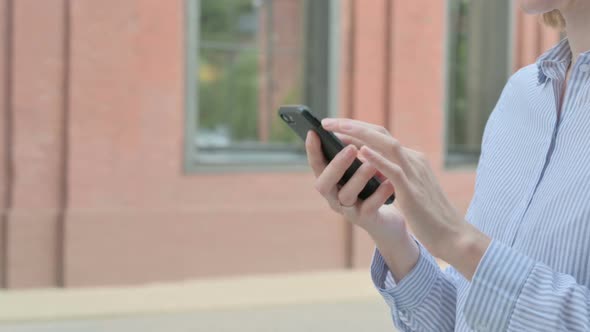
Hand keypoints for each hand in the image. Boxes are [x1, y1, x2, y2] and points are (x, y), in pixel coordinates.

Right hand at [305, 130, 418, 278]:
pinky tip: (389, 183)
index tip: (314, 132)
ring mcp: (348, 210)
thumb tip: (344, 127)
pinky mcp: (365, 220)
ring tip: (372, 165)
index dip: (312, 150)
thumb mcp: (357, 170)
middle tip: (351, 149)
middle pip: (325, 183)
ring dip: (358, 178)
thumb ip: (350, 154)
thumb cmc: (369, 190)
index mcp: (330, 182)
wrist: (385, 222)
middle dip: (336, 165)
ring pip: (346, 195)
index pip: (316, 165)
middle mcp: (333, 197)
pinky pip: (369, 208)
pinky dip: (379, 194)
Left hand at [321, 118, 490, 279]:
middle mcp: (413, 161)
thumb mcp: (409, 190)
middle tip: (327, 122)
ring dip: (359, 134)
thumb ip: (393, 177)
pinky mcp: (412, 190)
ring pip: (387, 145)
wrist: (453, 235)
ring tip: (336, 130)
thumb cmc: (428, 216)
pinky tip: (360, 152)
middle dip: (353, 126)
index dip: (359, 130)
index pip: (383, 138)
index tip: (337, 127)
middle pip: (381, 134)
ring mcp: (414, 173)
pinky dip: (377, 159)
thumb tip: (368, 166)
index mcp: (412, 160)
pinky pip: (393, 170)